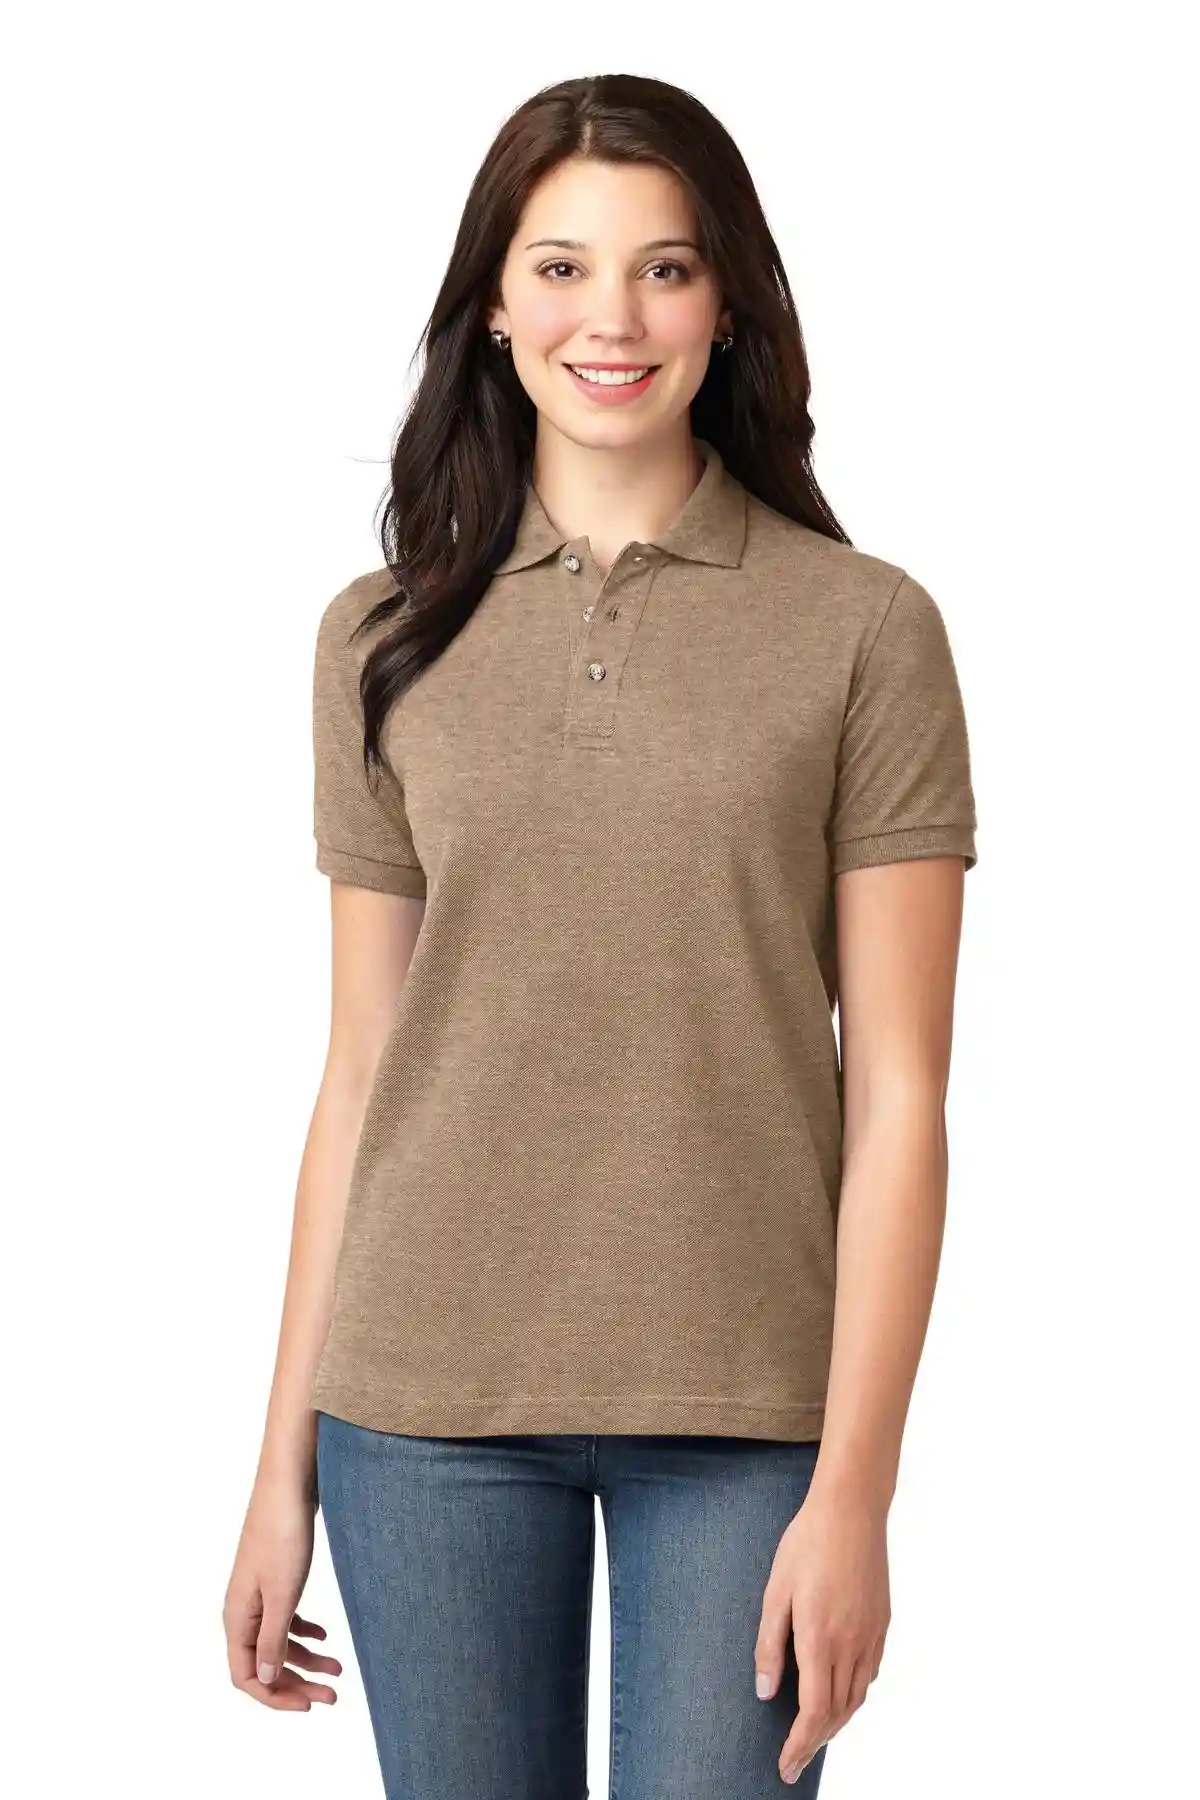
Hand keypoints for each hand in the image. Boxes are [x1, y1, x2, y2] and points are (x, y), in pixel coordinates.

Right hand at [223, 1479, 341, 1710]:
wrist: (288, 1483)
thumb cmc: (282, 1534)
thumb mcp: (283, 1593)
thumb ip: (273, 1638)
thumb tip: (266, 1679)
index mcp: (237, 1618)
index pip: (247, 1676)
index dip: (275, 1697)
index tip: (309, 1705)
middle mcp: (243, 1610)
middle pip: (265, 1664)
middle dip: (296, 1683)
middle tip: (332, 1694)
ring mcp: (258, 1594)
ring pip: (278, 1641)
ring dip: (305, 1659)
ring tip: (338, 1669)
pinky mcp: (275, 1578)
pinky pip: (284, 1618)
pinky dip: (303, 1631)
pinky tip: (324, 1635)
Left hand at [754, 1486, 890, 1783]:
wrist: (851, 1509)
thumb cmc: (807, 1544)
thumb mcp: (776, 1591)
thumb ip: (770, 1644)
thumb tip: (765, 1692)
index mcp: (820, 1639)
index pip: (813, 1712)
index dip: (800, 1746)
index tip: (786, 1767)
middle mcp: (851, 1645)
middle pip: (836, 1714)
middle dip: (815, 1743)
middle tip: (794, 1761)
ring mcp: (871, 1635)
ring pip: (857, 1698)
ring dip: (836, 1724)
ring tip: (814, 1736)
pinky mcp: (882, 1624)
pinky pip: (870, 1674)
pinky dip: (854, 1696)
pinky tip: (840, 1695)